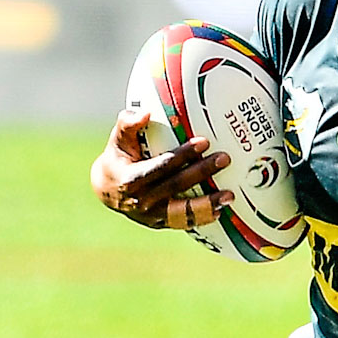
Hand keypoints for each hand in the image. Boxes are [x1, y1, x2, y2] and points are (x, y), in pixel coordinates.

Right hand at [90, 109, 232, 228]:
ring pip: (183, 211)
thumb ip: (128, 124)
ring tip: (230, 195)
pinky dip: (202, 218)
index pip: (161, 166)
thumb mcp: (118, 140)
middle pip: (176, 186)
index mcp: (130, 179)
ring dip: (207, 204)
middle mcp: (141, 201)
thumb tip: (145, 113)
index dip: (183, 155)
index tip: (204, 141)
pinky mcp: (160, 224)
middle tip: (225, 158)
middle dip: (202, 172)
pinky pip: (184, 223)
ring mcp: (151, 216)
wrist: (107, 189)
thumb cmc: (119, 158)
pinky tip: (221, 210)